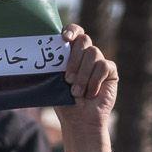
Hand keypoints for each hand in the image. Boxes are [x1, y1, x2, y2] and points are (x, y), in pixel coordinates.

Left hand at [57, 25, 115, 151]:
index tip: (64, 39)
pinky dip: (95, 81)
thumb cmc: (65, 102)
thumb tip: (41, 51)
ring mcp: (99, 62)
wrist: (79, 120)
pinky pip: (104, 66)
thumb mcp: (55, 81)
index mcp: (72, 54)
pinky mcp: (110, 71)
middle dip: (74, 59)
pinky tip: (90, 94)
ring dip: (83, 75)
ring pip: (94, 53)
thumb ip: (54, 64)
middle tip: (67, 78)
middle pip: (84, 40)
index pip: (74, 32)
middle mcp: (86, 55)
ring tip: (76, 92)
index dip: (71, 30)